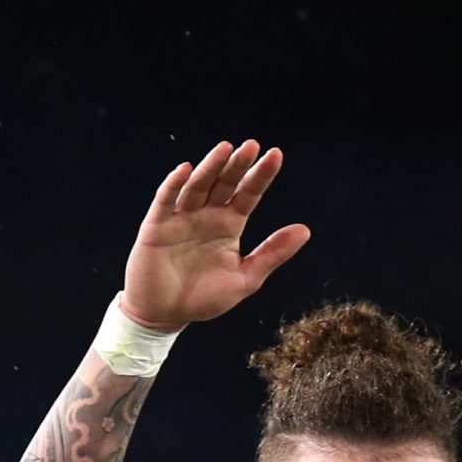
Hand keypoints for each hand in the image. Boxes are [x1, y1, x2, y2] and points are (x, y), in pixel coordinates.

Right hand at [119, 139, 310, 331]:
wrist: (165, 315)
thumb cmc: (204, 298)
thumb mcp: (245, 278)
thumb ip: (272, 254)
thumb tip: (306, 230)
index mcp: (229, 225)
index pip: (248, 194)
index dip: (261, 175)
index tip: (276, 155)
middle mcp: (206, 215)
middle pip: (224, 183)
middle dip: (237, 165)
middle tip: (252, 146)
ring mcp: (181, 218)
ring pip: (197, 186)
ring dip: (211, 167)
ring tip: (225, 149)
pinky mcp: (156, 226)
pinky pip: (165, 201)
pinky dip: (174, 185)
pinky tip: (186, 170)